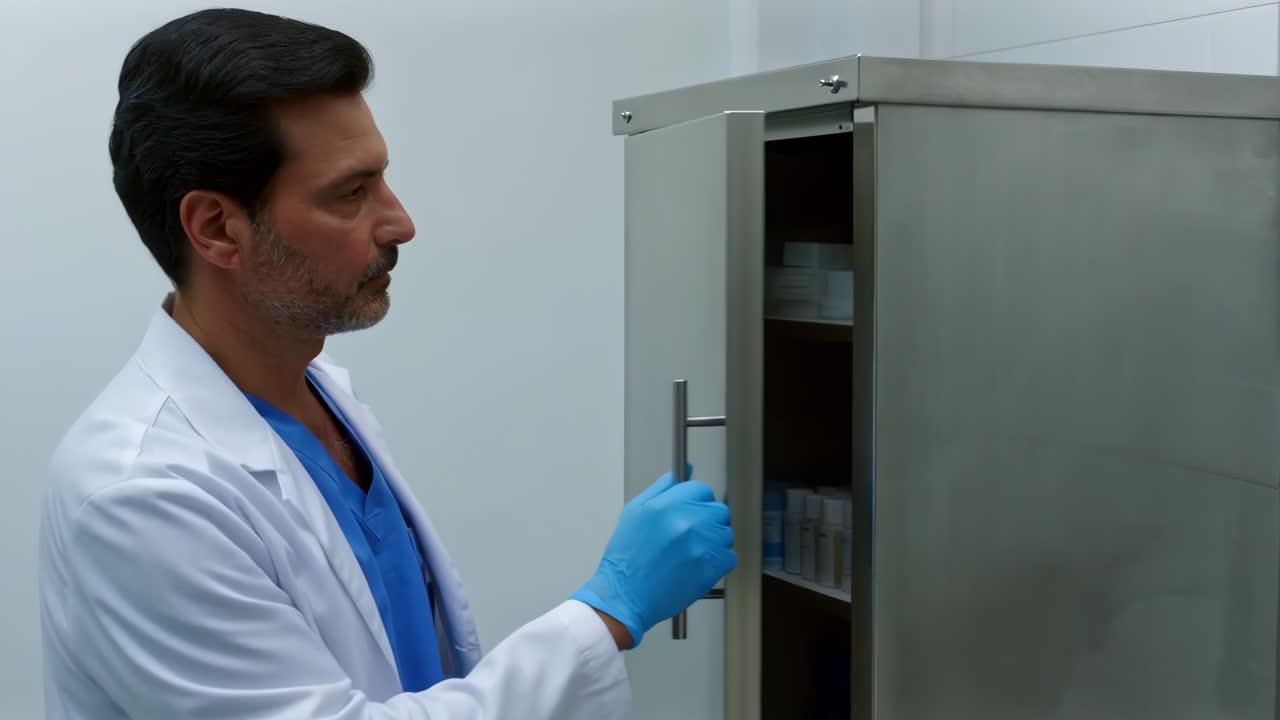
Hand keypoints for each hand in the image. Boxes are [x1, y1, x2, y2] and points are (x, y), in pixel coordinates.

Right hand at [571, 466, 736, 648]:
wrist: (626, 595)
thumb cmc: (627, 557)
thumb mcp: (635, 512)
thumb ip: (661, 489)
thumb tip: (682, 473)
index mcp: (667, 504)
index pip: (701, 489)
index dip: (697, 500)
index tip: (692, 511)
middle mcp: (688, 521)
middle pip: (718, 509)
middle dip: (707, 520)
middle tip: (690, 535)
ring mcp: (703, 544)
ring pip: (726, 532)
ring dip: (714, 540)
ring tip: (692, 552)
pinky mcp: (713, 567)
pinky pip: (729, 555)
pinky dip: (718, 561)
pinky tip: (698, 564)